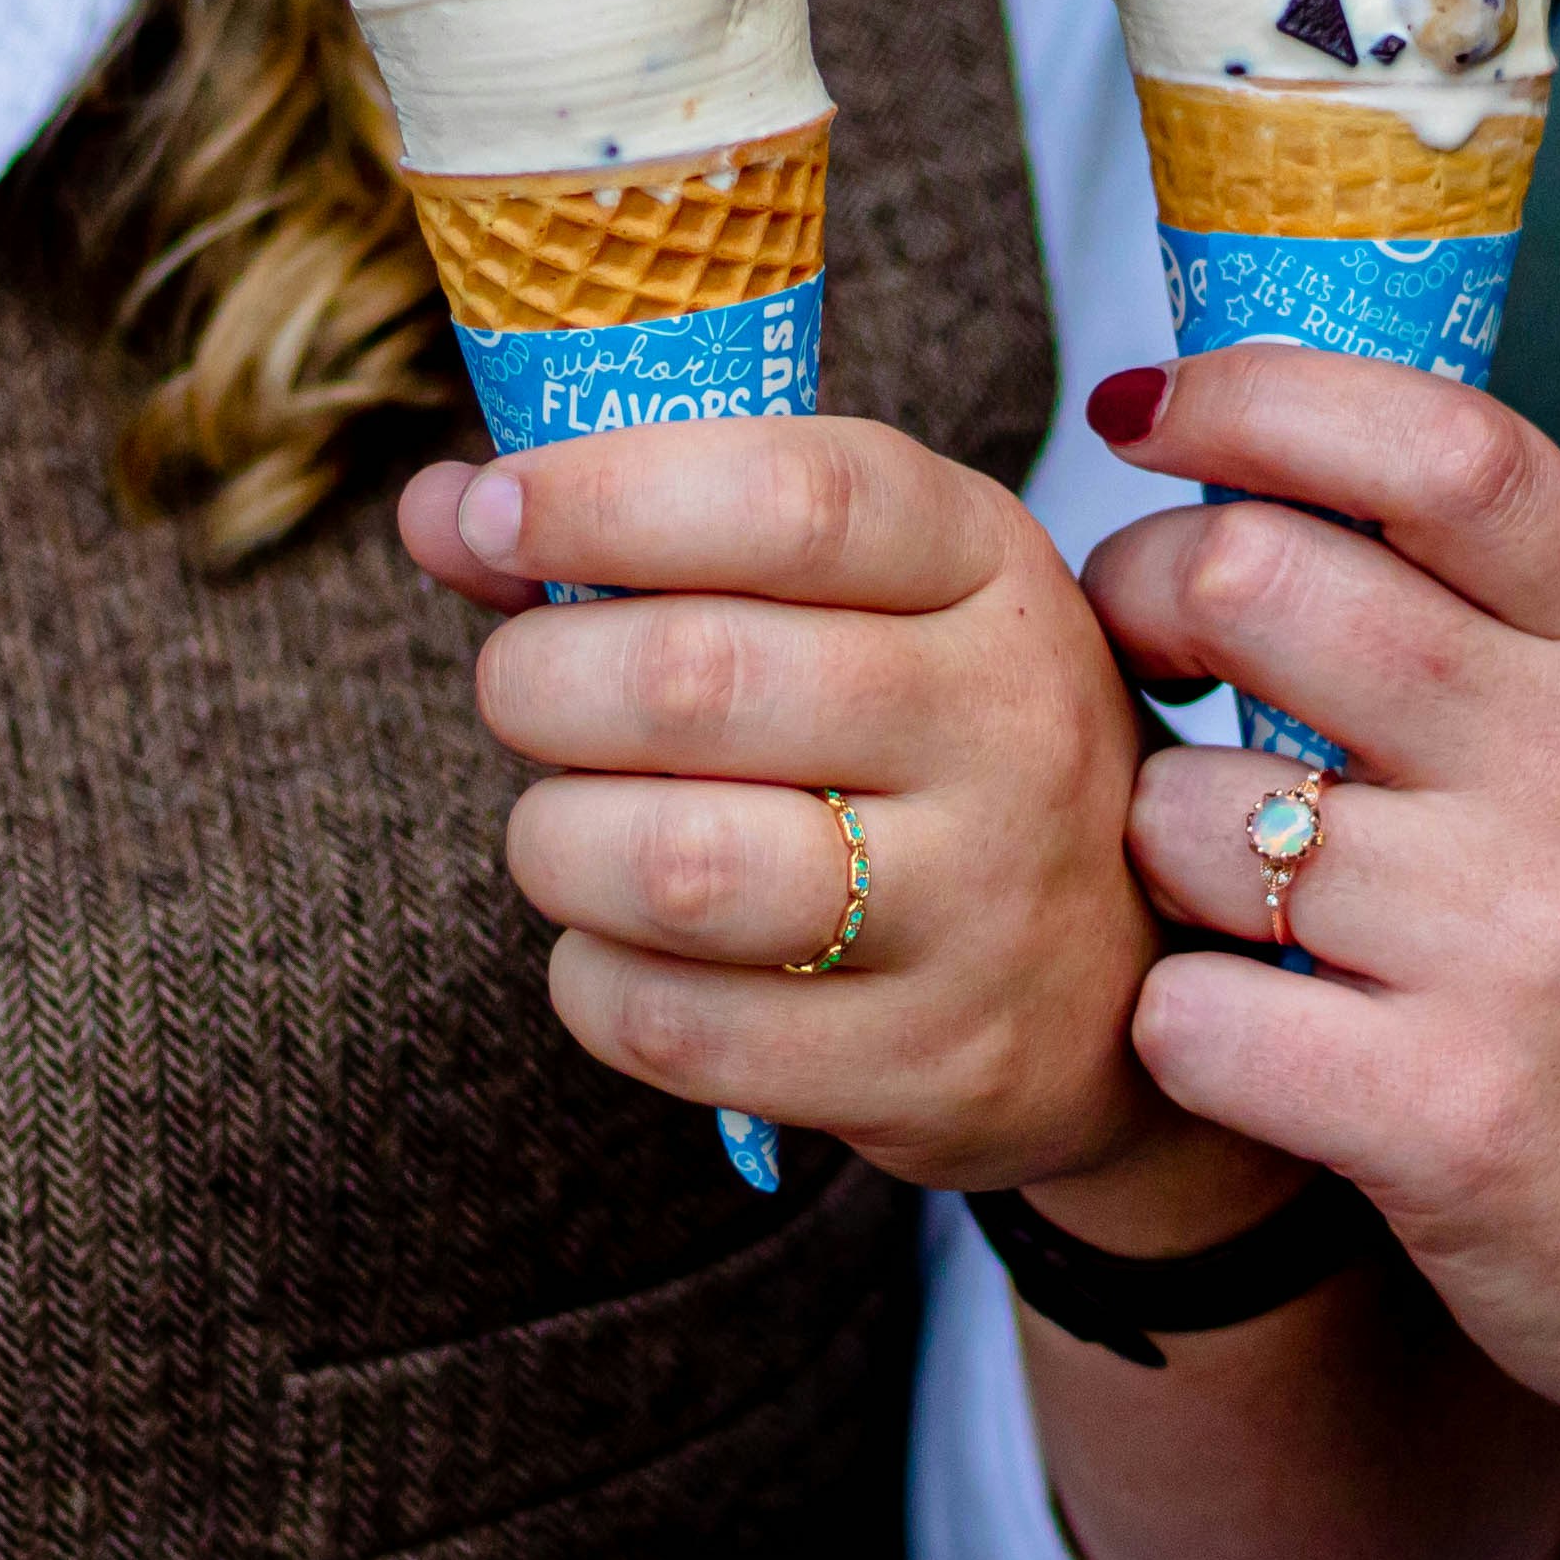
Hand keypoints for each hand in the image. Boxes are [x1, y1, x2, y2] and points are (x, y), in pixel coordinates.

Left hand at [400, 417, 1207, 1200]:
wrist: (1122, 983)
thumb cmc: (930, 745)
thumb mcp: (856, 597)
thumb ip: (648, 534)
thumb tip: (437, 506)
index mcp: (990, 566)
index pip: (795, 499)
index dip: (606, 494)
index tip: (490, 513)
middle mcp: (1013, 722)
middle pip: (698, 681)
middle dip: (540, 684)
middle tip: (526, 698)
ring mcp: (987, 906)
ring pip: (674, 867)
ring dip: (555, 843)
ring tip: (570, 832)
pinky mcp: (936, 1065)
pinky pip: (676, 1026)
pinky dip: (594, 983)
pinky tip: (621, 952)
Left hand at [1080, 354, 1559, 1435]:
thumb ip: (1494, 595)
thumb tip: (1272, 437)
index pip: (1447, 452)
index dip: (1266, 397)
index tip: (1160, 410)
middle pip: (1258, 586)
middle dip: (1138, 599)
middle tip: (1143, 649)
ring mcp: (1512, 942)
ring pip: (1184, 815)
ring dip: (1158, 852)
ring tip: (1231, 892)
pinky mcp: (1440, 1111)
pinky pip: (1188, 1016)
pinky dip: (1182, 1031)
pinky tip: (1253, 1039)